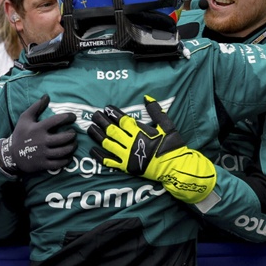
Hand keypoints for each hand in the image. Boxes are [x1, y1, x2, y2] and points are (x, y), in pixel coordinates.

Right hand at [0, 94, 76, 176]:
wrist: (11, 155)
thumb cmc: (20, 134)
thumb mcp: (25, 118)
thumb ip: (36, 107)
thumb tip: (47, 96)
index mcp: (38, 128)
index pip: (57, 120)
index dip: (68, 117)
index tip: (73, 117)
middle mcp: (41, 141)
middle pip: (63, 138)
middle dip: (72, 135)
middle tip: (74, 133)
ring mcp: (42, 153)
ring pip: (63, 151)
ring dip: (72, 147)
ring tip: (74, 143)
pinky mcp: (43, 164)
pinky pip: (59, 163)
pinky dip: (66, 160)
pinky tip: (68, 156)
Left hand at [87, 95, 215, 203]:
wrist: (175, 168)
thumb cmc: (172, 146)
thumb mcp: (168, 126)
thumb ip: (156, 111)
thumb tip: (146, 97)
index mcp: (141, 132)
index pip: (122, 120)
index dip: (113, 113)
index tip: (106, 108)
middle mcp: (131, 143)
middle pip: (112, 130)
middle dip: (102, 121)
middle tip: (94, 115)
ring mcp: (127, 156)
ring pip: (107, 143)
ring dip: (97, 135)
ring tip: (90, 128)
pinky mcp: (126, 167)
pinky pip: (109, 161)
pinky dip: (99, 155)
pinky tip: (92, 149)